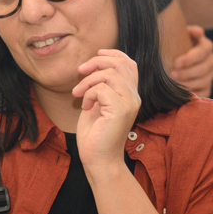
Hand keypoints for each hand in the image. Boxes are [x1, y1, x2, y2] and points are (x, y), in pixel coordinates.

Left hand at [72, 50, 140, 173]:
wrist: (98, 159)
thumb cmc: (96, 134)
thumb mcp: (97, 104)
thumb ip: (100, 86)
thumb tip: (92, 66)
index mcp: (130, 95)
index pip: (130, 64)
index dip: (114, 54)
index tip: (97, 54)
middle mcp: (134, 97)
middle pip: (119, 64)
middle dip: (96, 62)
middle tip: (80, 72)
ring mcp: (129, 103)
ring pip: (109, 74)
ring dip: (88, 81)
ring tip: (78, 94)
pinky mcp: (121, 110)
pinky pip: (101, 88)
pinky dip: (88, 94)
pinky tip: (85, 106)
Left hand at [169, 26, 212, 96]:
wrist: (172, 56)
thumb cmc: (174, 45)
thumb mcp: (179, 35)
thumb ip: (187, 31)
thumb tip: (197, 32)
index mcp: (206, 46)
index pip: (203, 52)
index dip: (190, 58)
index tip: (175, 62)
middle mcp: (211, 60)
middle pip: (204, 68)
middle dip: (188, 73)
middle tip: (172, 74)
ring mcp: (210, 74)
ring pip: (205, 81)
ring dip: (189, 84)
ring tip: (174, 84)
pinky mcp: (207, 87)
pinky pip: (205, 93)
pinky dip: (194, 94)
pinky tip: (182, 94)